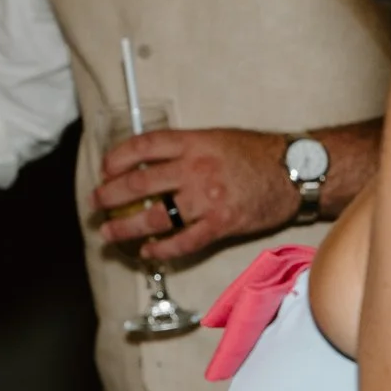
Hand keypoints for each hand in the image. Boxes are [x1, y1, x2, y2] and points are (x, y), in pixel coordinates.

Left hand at [94, 127, 296, 262]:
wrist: (294, 171)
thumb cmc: (256, 154)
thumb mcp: (216, 138)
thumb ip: (184, 149)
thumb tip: (148, 161)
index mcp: (193, 143)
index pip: (142, 147)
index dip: (117, 158)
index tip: (104, 169)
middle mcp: (195, 169)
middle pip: (139, 183)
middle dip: (110, 196)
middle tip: (96, 204)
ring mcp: (207, 199)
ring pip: (154, 217)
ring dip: (125, 227)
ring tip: (109, 232)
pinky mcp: (220, 224)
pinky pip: (183, 242)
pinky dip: (161, 249)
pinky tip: (148, 252)